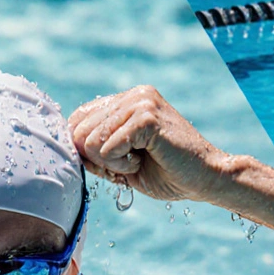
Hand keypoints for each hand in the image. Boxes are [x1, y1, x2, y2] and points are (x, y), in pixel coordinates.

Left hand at [69, 86, 225, 201]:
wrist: (207, 179)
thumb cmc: (169, 174)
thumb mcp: (122, 163)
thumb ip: (95, 151)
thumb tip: (66, 149)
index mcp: (127, 100)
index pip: (78, 118)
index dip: (86, 149)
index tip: (116, 162)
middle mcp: (133, 95)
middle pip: (78, 131)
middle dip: (98, 159)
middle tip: (130, 163)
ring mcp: (140, 102)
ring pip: (89, 141)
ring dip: (111, 163)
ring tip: (139, 161)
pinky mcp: (146, 117)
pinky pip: (107, 149)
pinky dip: (121, 165)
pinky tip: (143, 161)